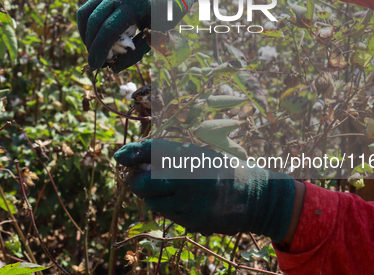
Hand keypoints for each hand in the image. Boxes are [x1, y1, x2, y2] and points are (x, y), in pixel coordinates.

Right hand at [76, 0, 201, 71]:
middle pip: (94, 22)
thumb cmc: (167, 14)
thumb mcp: (157, 35)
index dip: (99, 49)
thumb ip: (137, 52)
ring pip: (86, 12)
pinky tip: (94, 37)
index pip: (109, 29)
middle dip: (91, 45)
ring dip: (85, 34)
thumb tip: (114, 69)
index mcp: (135, 4)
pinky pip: (89, 7)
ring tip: (93, 49)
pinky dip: (88, 24)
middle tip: (95, 60)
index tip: (95, 65)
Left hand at [114, 139, 295, 241]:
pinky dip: (169, 208)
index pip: (151, 151)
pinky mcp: (194, 222)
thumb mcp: (197, 154)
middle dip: (137, 181)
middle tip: (142, 176)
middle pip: (142, 184)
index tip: (119, 156)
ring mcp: (191, 203)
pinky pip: (169, 216)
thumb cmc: (220, 170)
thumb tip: (128, 158)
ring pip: (153, 203)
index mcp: (191, 156)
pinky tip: (184, 201)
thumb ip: (166, 155)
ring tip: (170, 188)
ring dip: (153, 196)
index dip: (132, 153)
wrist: (254, 196)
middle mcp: (188, 178)